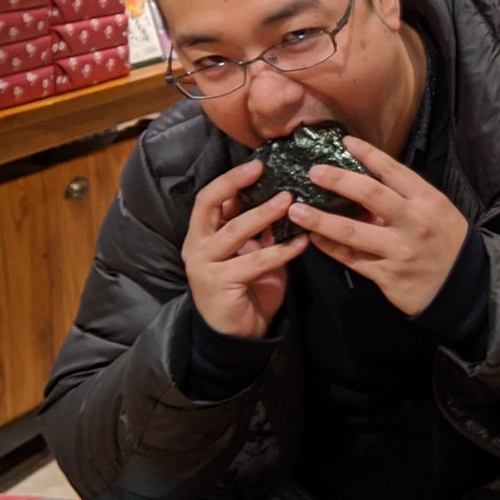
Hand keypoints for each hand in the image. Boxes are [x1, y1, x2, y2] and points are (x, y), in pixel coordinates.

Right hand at [182, 159, 307, 339]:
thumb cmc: (247, 289)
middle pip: (209, 205)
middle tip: (265, 171)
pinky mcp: (218, 284)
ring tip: (289, 202)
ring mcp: (204, 265)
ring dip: (264, 215)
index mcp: (202, 235)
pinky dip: (282, 250)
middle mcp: (196, 246)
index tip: (257, 163)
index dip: (231, 179)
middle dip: (235, 184)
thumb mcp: (254, 252)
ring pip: (235, 232)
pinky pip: (254, 262)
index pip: (209, 198)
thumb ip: (261, 229)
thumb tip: (283, 197)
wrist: (237, 336)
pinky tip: (303, 242)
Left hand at [289, 135, 468, 316]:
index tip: (345, 142)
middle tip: (313, 172)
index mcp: (427, 201)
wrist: (463, 286)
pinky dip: (330, 247)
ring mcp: (399, 251)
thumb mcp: (436, 211)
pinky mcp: (387, 276)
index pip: (393, 171)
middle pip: (369, 194)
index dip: (367, 154)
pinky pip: (352, 259)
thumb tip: (362, 185)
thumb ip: (404, 198)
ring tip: (296, 211)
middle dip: (337, 180)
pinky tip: (313, 238)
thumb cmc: (446, 240)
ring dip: (320, 220)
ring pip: (352, 232)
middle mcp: (413, 223)